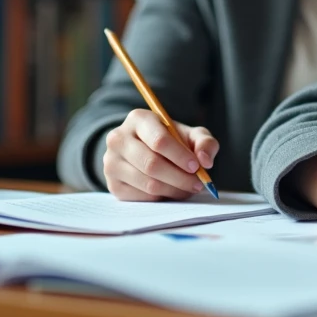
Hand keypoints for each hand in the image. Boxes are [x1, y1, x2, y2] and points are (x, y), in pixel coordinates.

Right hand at [102, 109, 218, 200]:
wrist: (144, 150)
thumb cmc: (171, 140)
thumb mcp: (190, 134)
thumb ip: (204, 142)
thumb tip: (205, 161)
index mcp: (138, 119)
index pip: (159, 140)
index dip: (180, 156)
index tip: (197, 167)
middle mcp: (118, 139)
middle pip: (152, 164)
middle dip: (180, 177)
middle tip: (198, 184)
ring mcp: (111, 163)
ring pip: (147, 183)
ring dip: (173, 190)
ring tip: (188, 188)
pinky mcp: (112, 184)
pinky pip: (141, 197)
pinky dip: (161, 197)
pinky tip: (171, 191)